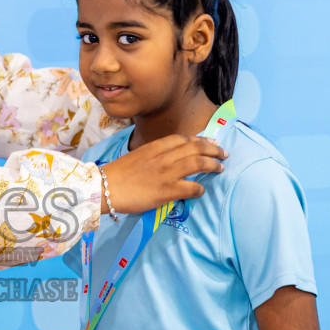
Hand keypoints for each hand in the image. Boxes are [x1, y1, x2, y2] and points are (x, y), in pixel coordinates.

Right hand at [100, 135, 226, 213]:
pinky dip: (199, 188)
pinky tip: (201, 190)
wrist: (105, 186)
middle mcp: (164, 157)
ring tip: (220, 168)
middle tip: (223, 153)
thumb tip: (167, 160)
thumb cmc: (118, 173)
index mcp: (156, 146)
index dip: (200, 139)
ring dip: (212, 165)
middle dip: (213, 149)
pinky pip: (190, 187)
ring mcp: (167, 173)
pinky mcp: (167, 190)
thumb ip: (154, 155)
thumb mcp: (137, 156)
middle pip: (195, 148)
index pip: (183, 138)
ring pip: (197, 163)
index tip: (210, 141)